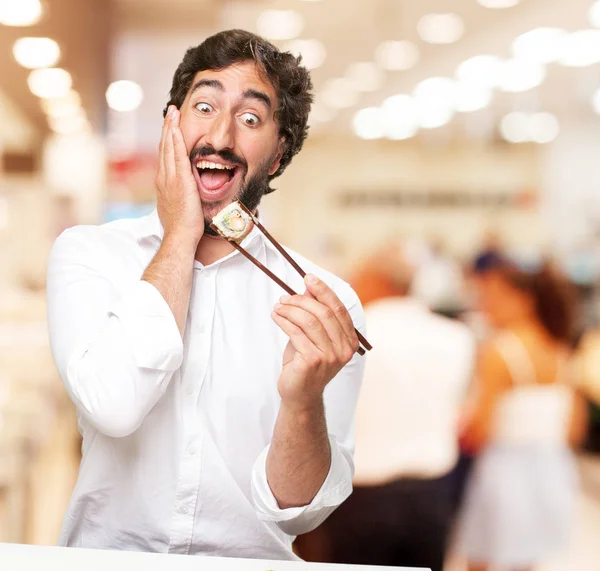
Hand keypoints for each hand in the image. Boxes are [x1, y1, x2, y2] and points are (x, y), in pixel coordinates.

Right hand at [155, 105, 203, 243]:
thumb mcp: (176, 208)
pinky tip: (176, 128)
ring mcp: (170, 178)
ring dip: (170, 128)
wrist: (179, 236)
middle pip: (164, 147)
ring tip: (173, 112)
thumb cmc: (181, 228)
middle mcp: (163, 178)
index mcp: (163, 184)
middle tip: (170, 111)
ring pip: (168, 147)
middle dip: (167, 128)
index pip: (164, 156)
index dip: (167, 140)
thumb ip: (178, 196)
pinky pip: (177, 156)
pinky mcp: (180, 181)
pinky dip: (176, 140)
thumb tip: (182, 194)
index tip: (170, 127)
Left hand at [272, 274, 359, 411]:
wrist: (299, 395)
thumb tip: (308, 288)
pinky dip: (284, 321)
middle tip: (285, 296)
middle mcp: (344, 349)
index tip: (309, 278)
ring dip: (291, 309)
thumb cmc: (305, 363)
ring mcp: (330, 356)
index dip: (324, 291)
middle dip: (303, 300)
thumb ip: (314, 314)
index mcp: (349, 341)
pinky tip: (276, 316)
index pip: (339, 309)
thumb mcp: (312, 336)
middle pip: (324, 313)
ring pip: (309, 321)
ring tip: (278, 306)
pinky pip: (296, 333)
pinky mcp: (313, 361)